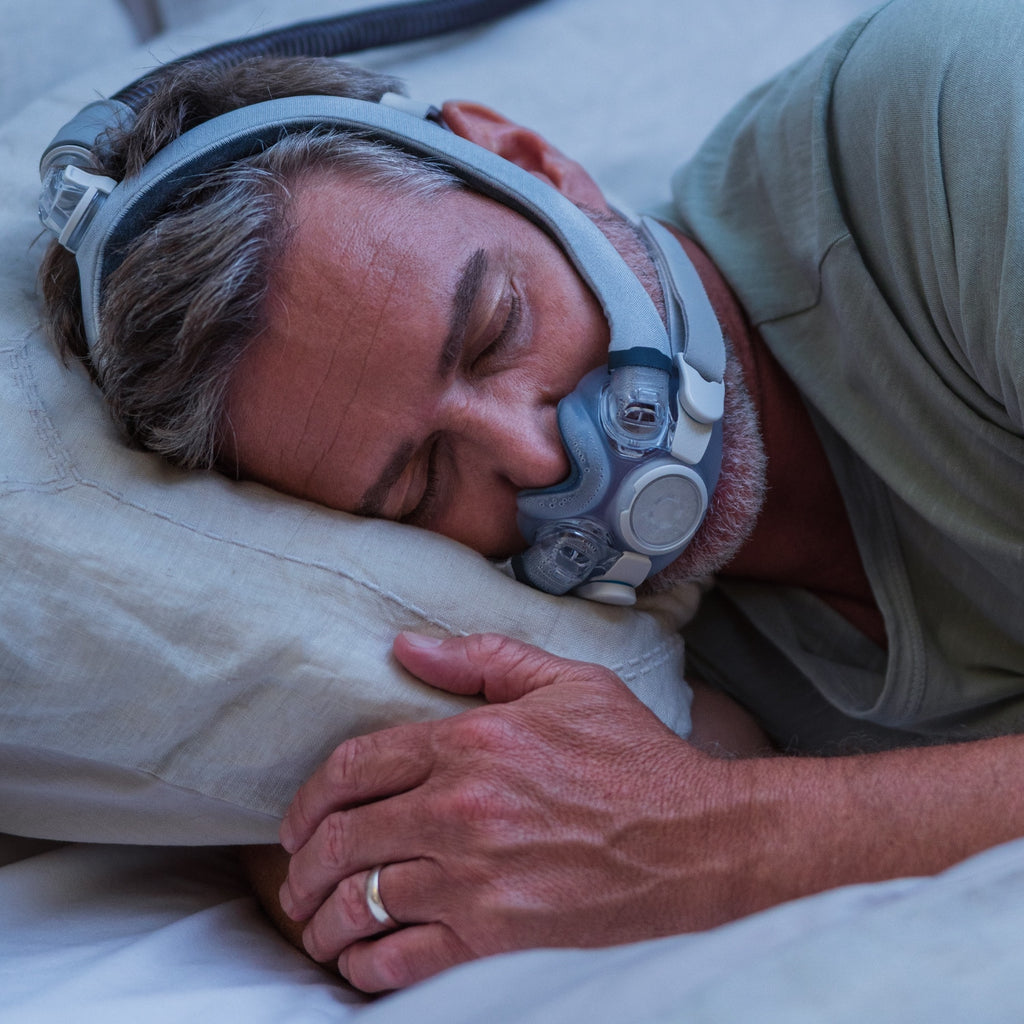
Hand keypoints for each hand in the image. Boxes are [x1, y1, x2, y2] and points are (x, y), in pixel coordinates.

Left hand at [277, 632, 749, 991]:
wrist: (698, 842)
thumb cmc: (634, 758)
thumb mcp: (566, 684)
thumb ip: (480, 659)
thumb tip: (404, 647)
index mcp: (472, 743)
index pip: (354, 766)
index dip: (309, 796)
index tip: (298, 819)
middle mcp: (462, 810)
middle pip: (340, 839)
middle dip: (300, 864)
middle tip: (293, 877)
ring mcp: (476, 879)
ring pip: (359, 904)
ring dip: (319, 920)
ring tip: (312, 923)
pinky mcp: (497, 937)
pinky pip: (402, 961)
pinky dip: (363, 965)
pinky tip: (355, 960)